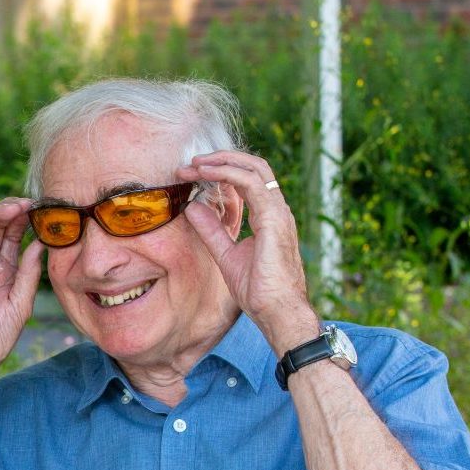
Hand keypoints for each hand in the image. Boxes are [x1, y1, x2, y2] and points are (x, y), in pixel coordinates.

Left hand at [177, 153, 319, 351]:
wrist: (277, 310)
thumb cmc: (259, 289)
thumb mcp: (225, 255)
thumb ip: (211, 230)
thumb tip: (193, 208)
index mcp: (268, 216)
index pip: (248, 180)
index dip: (221, 172)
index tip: (192, 174)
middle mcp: (276, 209)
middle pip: (253, 167)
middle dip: (221, 159)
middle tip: (191, 163)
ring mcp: (278, 212)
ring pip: (254, 169)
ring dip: (221, 162)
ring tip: (195, 164)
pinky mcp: (274, 219)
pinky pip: (251, 184)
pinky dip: (227, 174)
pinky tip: (206, 175)